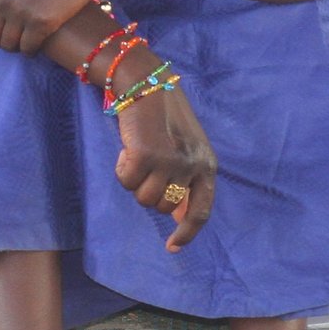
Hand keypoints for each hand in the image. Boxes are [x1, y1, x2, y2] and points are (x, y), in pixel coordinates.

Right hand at [114, 79, 217, 250]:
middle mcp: (191, 165)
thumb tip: (177, 218)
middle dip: (150, 191)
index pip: (201, 210)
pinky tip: (128, 147)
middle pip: (163, 207)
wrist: (148, 82)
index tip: (172, 246)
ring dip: (135, 180)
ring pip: (143, 198)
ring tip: (139, 153)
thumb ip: (187, 179)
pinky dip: (122, 167)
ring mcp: (169, 162)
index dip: (186, 232)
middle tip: (148, 164)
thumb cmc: (166, 116)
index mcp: (206, 164)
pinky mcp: (145, 156)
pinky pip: (125, 181)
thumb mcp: (187, 148)